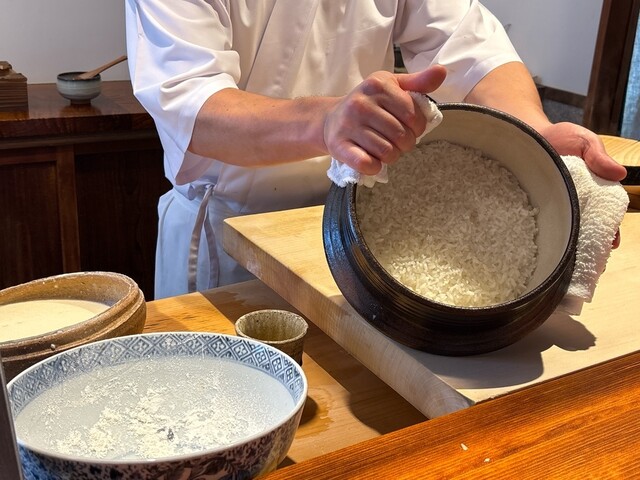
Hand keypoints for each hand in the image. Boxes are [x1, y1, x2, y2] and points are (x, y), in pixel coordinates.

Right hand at [323, 66, 446, 174]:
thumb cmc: (368, 104)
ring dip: (391, 156)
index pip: (414, 115)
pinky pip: (366, 164)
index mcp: (378, 85)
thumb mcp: (391, 87)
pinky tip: (373, 160)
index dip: (418, 127)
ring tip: (385, 149)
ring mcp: (348, 125)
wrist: (331, 119)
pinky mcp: (339, 146)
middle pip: (401, 136)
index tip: (410, 128)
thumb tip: (441, 72)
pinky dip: (375, 167)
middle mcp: (361, 103)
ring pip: (387, 152)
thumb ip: (418, 82)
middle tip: (397, 141)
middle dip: (405, 144)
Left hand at [539, 122, 625, 247]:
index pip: (604, 215)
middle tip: (590, 258)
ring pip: (563, 230)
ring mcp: (553, 205)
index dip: (609, 230)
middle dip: (590, 244)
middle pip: (585, 228)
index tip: (611, 241)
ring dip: (567, 244)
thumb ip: (599, 157)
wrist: (529, 135)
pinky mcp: (533, 205)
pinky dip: (543, 235)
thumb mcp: (584, 142)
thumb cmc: (561, 138)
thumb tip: (620, 174)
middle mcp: (574, 202)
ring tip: (569, 260)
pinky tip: (544, 249)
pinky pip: (539, 222)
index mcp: (593, 191)